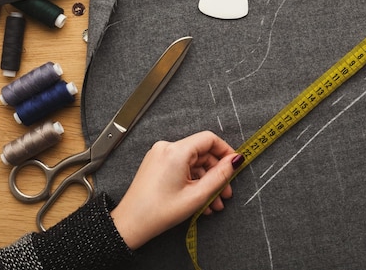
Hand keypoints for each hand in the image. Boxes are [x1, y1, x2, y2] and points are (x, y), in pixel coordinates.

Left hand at [110, 131, 243, 249]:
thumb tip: (234, 161)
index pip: (209, 139)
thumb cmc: (157, 212)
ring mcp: (160, 156)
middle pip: (202, 153)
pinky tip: (200, 200)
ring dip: (206, 182)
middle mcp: (167, 148)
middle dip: (216, 174)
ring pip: (193, 163)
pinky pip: (182, 168)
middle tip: (225, 192)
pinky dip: (193, 182)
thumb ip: (220, 176)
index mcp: (176, 151)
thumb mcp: (197, 195)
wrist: (130, 225)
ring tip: (213, 202)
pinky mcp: (157, 165)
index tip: (234, 165)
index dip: (226, 151)